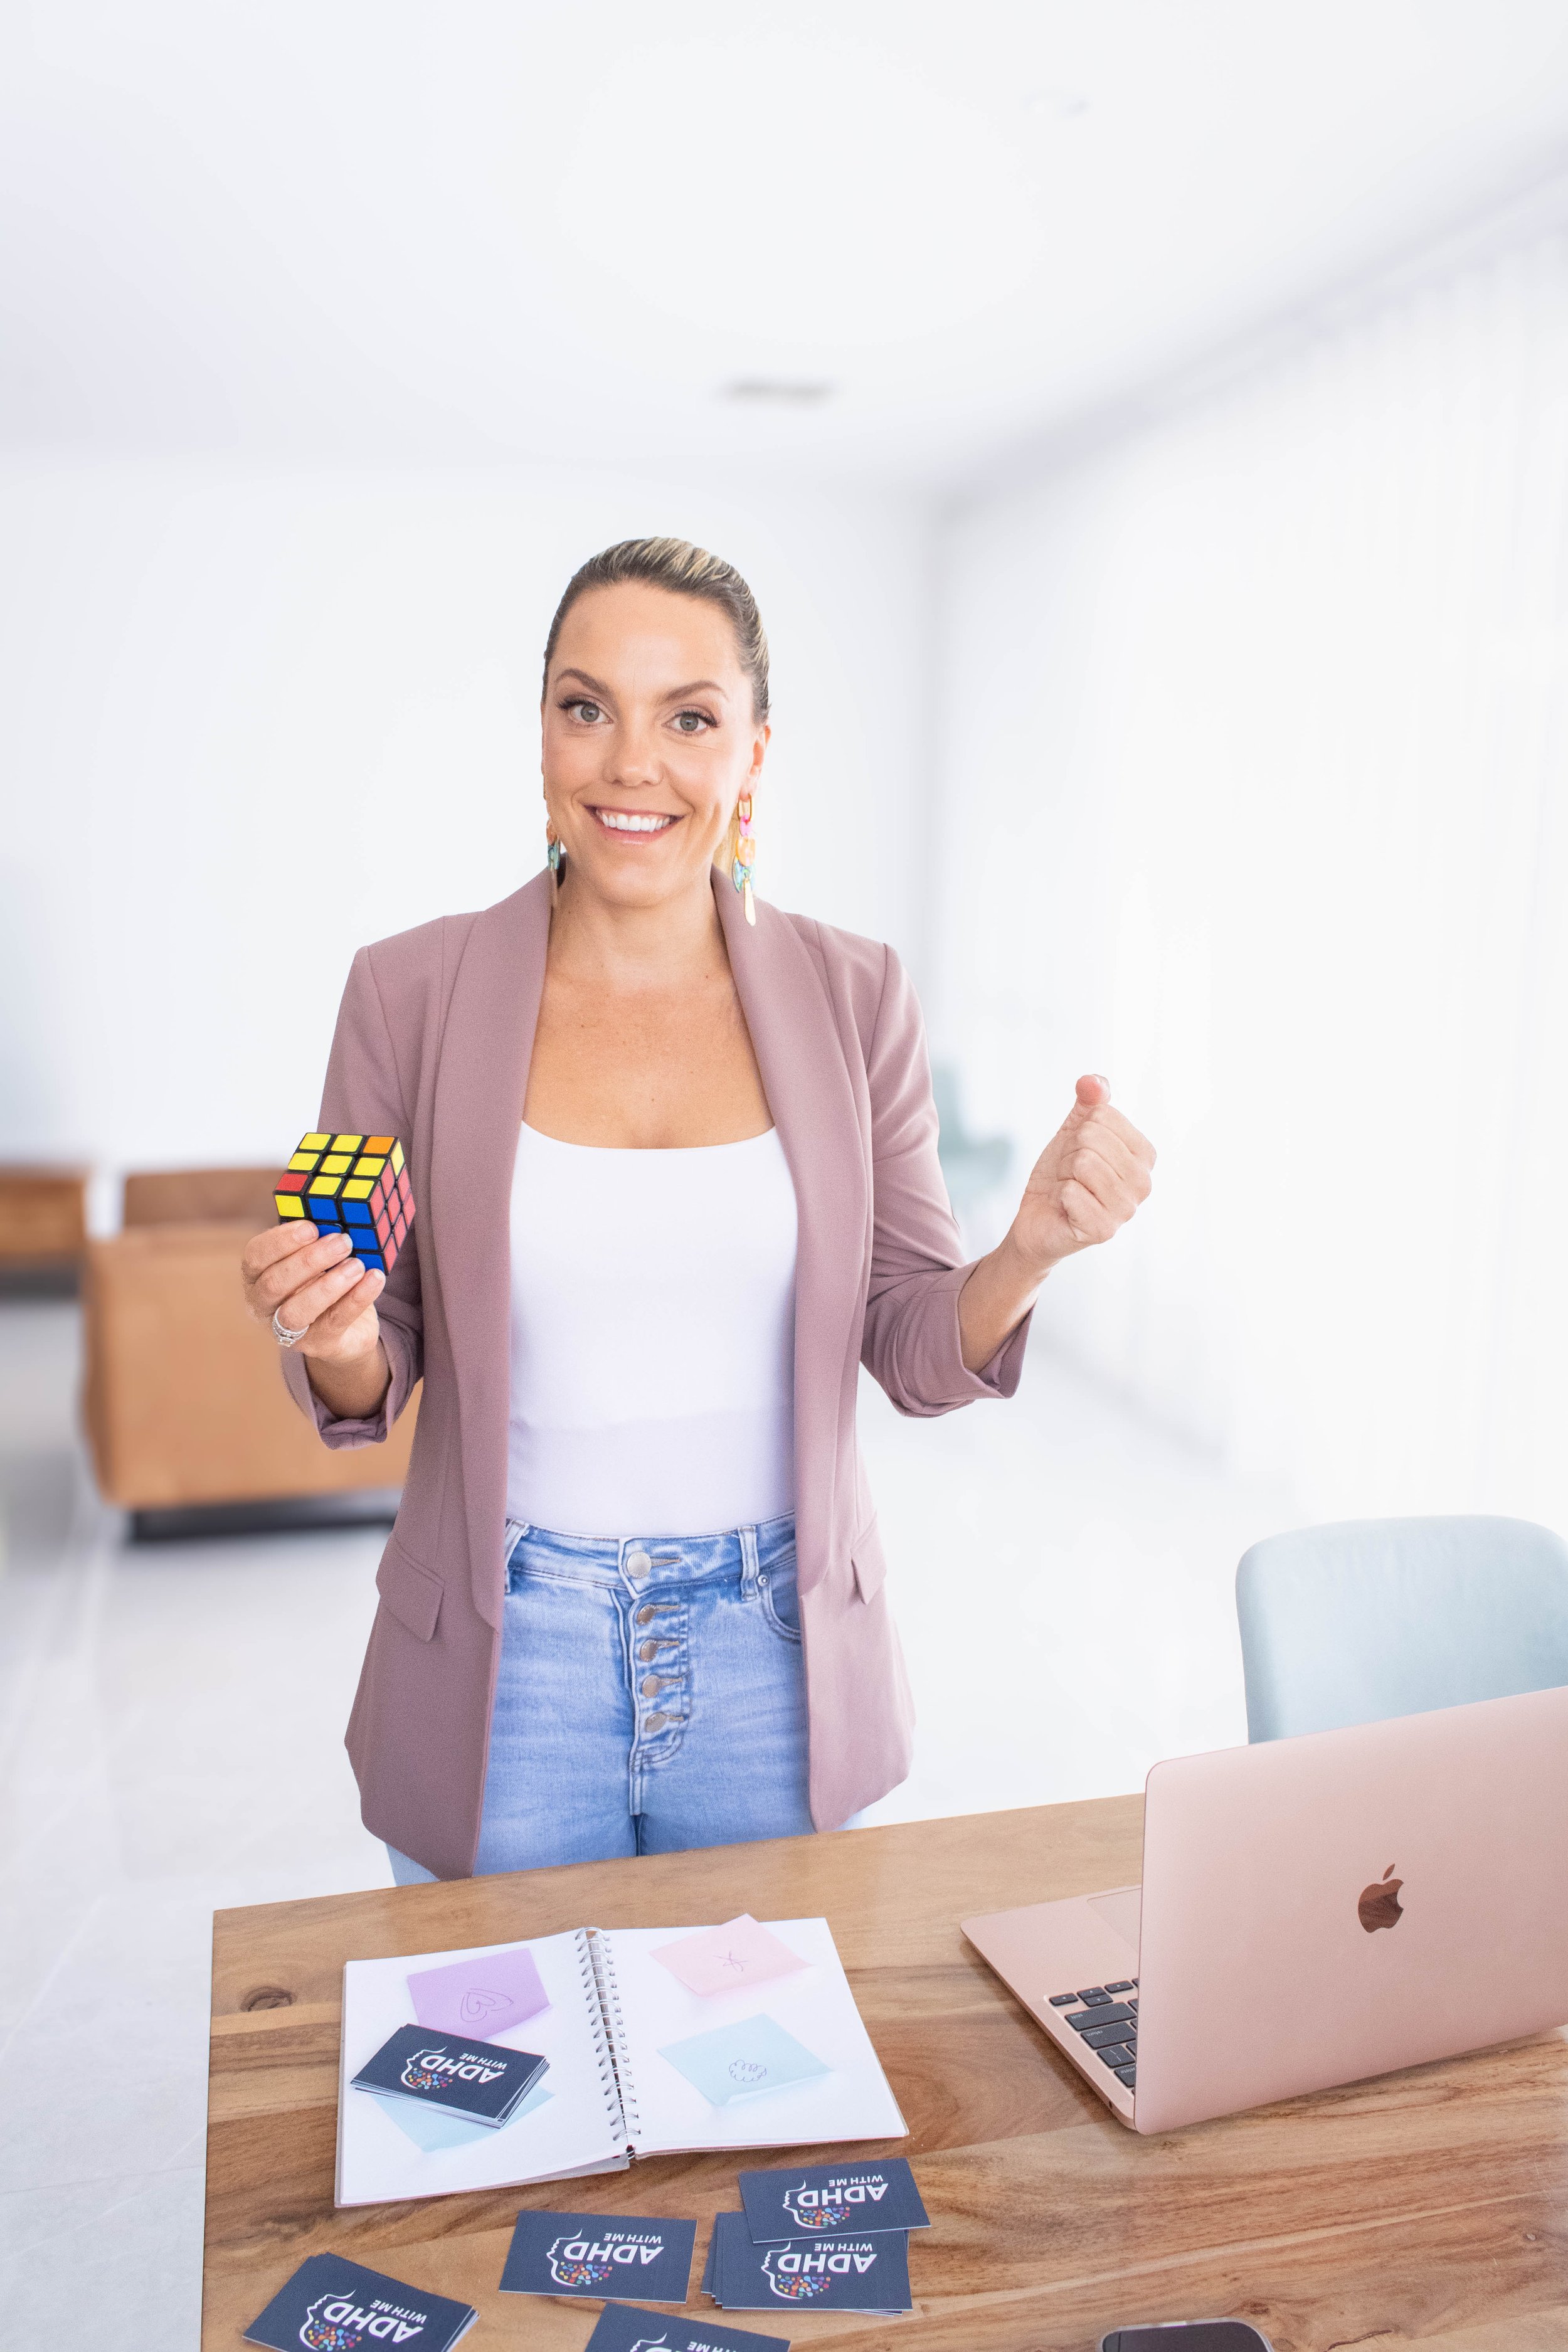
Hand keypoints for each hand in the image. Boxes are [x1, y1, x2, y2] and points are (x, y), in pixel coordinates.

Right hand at [241, 1221, 384, 1364]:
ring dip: (329, 1285)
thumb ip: (316, 1239)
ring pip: (297, 1310)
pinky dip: (356, 1298)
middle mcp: (263, 1307)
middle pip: (275, 1284)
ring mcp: (288, 1331)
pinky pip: (335, 1322)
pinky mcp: (319, 1345)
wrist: (349, 1328)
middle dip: (309, 1260)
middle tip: (342, 1241)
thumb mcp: (315, 1259)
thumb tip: (334, 1213)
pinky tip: (374, 1279)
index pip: (255, 1257)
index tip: (311, 1227)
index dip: (280, 1241)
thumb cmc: (324, 1280)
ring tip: (357, 1265)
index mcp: (256, 1277)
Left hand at [1006, 1075, 1154, 1277]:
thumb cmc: (1062, 1174)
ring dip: (1065, 1175)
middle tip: (1070, 1174)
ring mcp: (1126, 1209)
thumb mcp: (1074, 1131)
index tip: (1079, 1152)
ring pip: (1083, 1163)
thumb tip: (1093, 1082)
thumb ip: (1089, 1102)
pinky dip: (1061, 1197)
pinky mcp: (1103, 1230)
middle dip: (1069, 1153)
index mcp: (1144, 1155)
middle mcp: (1143, 1183)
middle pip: (1091, 1138)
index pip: (1103, 1115)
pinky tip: (1067, 1209)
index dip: (1080, 1129)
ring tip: (1070, 1189)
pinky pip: (1072, 1193)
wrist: (1039, 1217)